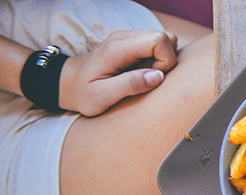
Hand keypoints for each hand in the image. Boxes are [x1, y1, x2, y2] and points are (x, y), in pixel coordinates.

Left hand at [58, 30, 177, 115]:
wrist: (68, 83)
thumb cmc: (83, 93)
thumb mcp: (102, 96)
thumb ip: (130, 85)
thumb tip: (158, 76)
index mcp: (118, 48)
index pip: (158, 40)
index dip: (165, 60)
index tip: (153, 78)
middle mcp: (124, 37)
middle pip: (165, 37)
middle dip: (166, 61)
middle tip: (148, 77)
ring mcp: (128, 38)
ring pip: (164, 40)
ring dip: (162, 60)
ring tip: (143, 75)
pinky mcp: (131, 43)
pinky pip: (156, 45)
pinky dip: (157, 60)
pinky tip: (141, 72)